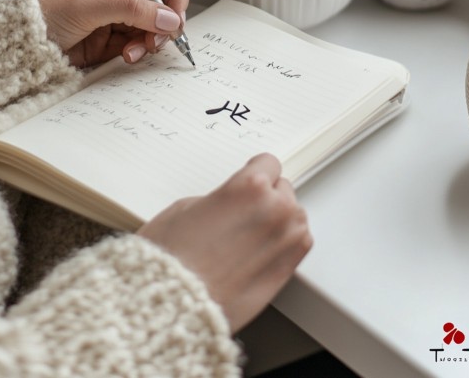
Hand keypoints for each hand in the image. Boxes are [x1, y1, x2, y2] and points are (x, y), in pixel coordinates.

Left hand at [37, 0, 188, 67]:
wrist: (13, 45)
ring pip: (148, 28)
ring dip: (148, 42)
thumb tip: (168, 17)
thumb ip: (131, 9)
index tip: (176, 18)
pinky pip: (135, 45)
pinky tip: (127, 57)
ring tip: (135, 52)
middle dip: (161, 24)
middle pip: (157, 4)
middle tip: (157, 40)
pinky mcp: (107, 40)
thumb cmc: (36, 13)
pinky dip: (136, 53)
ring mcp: (111, 16)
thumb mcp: (86, 6)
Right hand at [137, 153, 312, 332]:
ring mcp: (287, 241)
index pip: (269, 164)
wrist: (171, 305)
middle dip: (266, 198)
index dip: (254, 173)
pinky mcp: (289, 270)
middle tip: (242, 215)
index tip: (249, 182)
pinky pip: (298, 244)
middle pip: (283, 189)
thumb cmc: (171, 258)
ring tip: (247, 237)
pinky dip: (283, 244)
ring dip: (277, 221)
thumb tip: (233, 202)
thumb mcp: (188, 207)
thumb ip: (223, 197)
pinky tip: (257, 253)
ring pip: (293, 217)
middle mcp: (276, 209)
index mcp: (251, 186)